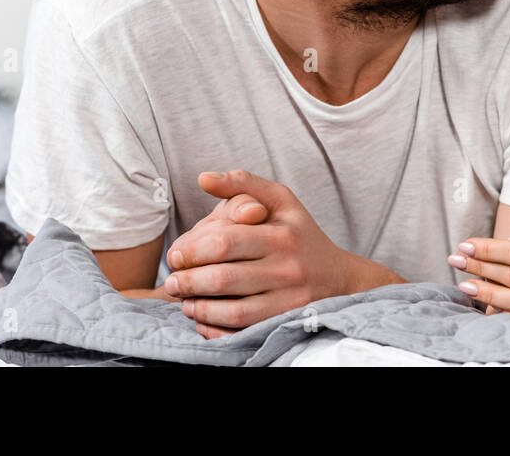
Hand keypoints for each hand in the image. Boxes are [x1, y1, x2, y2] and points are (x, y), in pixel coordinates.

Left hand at [164, 170, 360, 337]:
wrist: (338, 277)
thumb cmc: (299, 233)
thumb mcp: (280, 200)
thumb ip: (242, 184)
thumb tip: (202, 178)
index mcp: (281, 234)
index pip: (224, 242)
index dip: (191, 251)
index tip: (175, 255)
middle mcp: (288, 268)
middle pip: (223, 278)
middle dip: (187, 282)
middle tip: (171, 281)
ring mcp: (289, 299)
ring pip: (232, 311)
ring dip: (198, 308)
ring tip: (184, 300)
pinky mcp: (286, 322)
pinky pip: (244, 332)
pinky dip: (216, 330)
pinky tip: (202, 319)